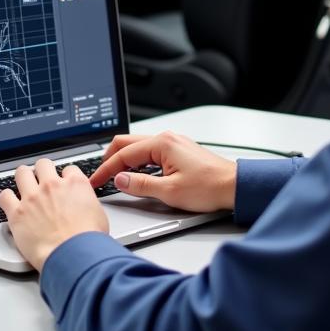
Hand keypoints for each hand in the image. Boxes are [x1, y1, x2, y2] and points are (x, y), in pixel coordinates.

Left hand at [0, 159, 108, 271]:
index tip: (63, 184)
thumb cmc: (87, 241)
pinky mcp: (17, 213)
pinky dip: (7, 198)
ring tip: (24, 184)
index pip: (68, 169)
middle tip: (42, 180)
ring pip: (22, 173)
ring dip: (23, 177)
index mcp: (75, 184)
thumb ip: (88, 203)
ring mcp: (33, 198)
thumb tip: (85, 205)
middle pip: (43, 164)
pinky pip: (5, 196)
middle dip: (42, 171)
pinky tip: (10, 202)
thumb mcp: (99, 215)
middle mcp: (52, 186)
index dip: (65, 177)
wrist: (72, 255)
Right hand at [89, 131, 236, 213]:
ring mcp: (173, 144)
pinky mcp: (178, 152)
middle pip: (127, 143)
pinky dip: (138, 162)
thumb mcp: (169, 191)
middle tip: (100, 177)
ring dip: (124, 160)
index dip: (105, 169)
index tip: (95, 181)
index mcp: (162, 144)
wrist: (234, 187)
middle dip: (110, 160)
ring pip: (138, 147)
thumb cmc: (209, 187)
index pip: (123, 154)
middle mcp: (167, 139)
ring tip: (115, 177)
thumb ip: (140, 185)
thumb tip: (119, 180)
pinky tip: (137, 175)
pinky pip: (150, 152)